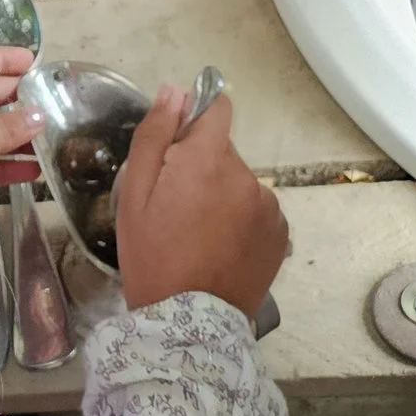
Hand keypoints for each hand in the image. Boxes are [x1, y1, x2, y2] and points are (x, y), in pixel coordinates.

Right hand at [114, 85, 289, 318]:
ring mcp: (268, 205)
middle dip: (202, 167)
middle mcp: (246, 175)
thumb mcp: (134, 195)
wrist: (189, 323)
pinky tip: (221, 248)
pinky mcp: (280, 232)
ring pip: (240, 183)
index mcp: (207, 159)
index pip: (217, 108)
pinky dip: (242, 220)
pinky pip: (257, 211)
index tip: (177, 149)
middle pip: (224, 152)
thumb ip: (154, 137)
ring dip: (224, 195)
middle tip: (176, 208)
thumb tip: (173, 92)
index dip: (195, 121)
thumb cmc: (152, 257)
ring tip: (199, 235)